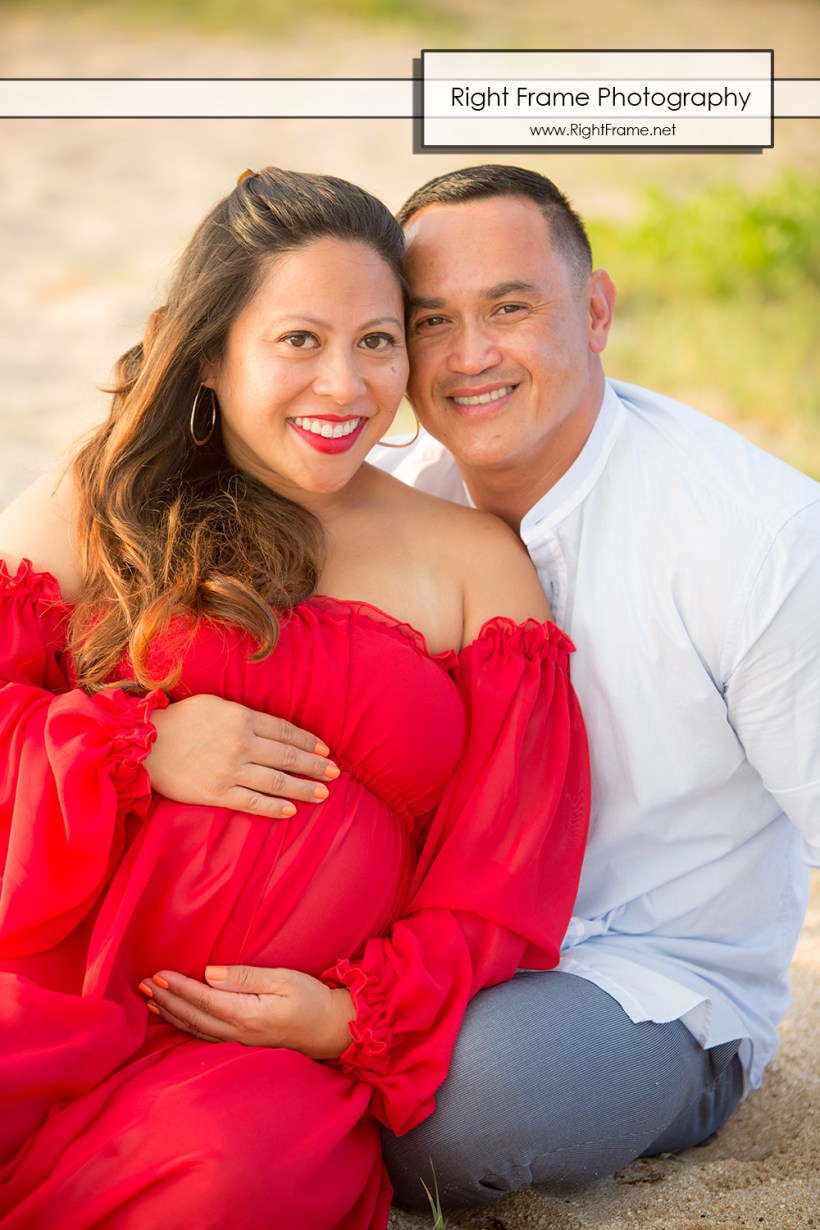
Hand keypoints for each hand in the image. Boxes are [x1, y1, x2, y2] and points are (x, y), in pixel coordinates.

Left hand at [137, 965, 355, 1060]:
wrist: (331, 1029)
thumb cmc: (311, 999)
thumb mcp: (284, 979)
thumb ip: (246, 977)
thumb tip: (209, 974)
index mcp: (248, 1016)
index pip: (204, 999)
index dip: (178, 988)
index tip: (158, 975)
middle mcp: (239, 1034)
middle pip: (193, 1016)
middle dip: (166, 1001)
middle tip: (142, 985)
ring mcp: (239, 1043)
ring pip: (195, 1029)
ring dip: (171, 1014)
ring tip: (150, 1001)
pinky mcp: (242, 1045)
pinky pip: (205, 1036)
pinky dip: (185, 1026)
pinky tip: (175, 1018)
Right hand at [144, 694, 338, 819]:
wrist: (144, 746)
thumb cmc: (179, 720)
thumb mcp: (215, 704)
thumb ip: (244, 714)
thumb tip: (271, 726)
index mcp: (242, 717)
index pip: (286, 731)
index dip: (309, 741)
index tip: (326, 749)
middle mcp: (241, 744)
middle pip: (288, 756)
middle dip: (315, 765)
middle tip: (334, 773)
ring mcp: (230, 770)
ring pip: (277, 782)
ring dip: (304, 789)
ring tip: (323, 794)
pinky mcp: (217, 793)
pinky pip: (252, 803)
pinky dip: (274, 808)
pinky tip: (291, 811)